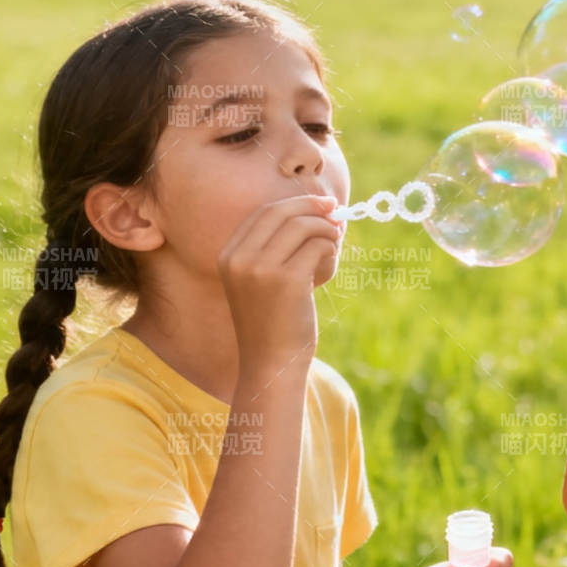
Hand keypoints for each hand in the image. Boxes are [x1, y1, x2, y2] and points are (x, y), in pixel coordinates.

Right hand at [217, 194, 341, 364]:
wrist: (271, 364)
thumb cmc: (275, 322)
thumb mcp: (266, 280)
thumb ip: (284, 246)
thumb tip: (323, 211)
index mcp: (228, 255)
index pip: (264, 212)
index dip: (296, 202)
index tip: (321, 203)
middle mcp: (239, 258)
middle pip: (282, 211)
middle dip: (314, 207)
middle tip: (337, 213)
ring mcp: (260, 268)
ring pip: (304, 226)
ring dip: (327, 233)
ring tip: (333, 249)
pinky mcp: (286, 280)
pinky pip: (318, 247)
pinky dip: (330, 253)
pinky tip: (327, 271)